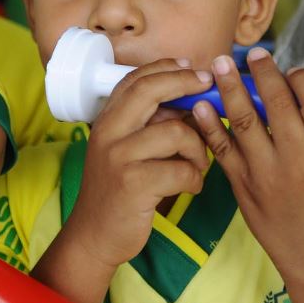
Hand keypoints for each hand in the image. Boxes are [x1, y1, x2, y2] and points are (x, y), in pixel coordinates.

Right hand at [63, 59, 212, 271]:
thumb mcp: (125, 149)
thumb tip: (193, 102)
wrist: (95, 235)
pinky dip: (195, 179)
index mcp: (107, 120)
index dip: (168, 67)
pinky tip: (190, 187)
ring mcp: (119, 158)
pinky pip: (182, 170)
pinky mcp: (133, 185)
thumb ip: (150, 125)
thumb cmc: (118, 190)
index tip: (194, 68)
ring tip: (198, 164)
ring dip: (198, 148)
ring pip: (176, 132)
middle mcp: (108, 133)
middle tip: (209, 91)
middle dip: (187, 84)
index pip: (136, 79)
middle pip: (152, 91)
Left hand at [191, 48, 303, 263]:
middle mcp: (299, 160)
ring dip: (230, 89)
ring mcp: (268, 174)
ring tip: (220, 65)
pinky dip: (210, 125)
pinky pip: (223, 150)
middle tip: (253, 53)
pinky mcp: (244, 188)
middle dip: (263, 74)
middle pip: (278, 104)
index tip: (293, 70)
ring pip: (245, 121)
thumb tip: (288, 94)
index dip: (303, 79)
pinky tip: (203, 105)